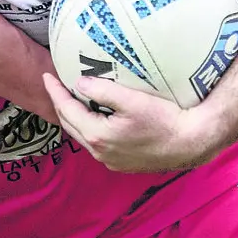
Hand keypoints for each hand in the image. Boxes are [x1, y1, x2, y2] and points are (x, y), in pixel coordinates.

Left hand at [43, 74, 219, 172]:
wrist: (191, 143)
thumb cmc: (165, 120)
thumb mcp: (133, 100)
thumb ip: (103, 91)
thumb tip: (79, 83)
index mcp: (98, 135)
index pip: (66, 110)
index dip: (55, 91)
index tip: (46, 75)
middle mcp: (99, 152)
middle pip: (70, 125)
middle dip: (61, 104)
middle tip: (56, 85)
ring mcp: (110, 160)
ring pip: (83, 136)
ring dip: (74, 117)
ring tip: (72, 98)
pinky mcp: (121, 163)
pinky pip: (97, 144)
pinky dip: (89, 127)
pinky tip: (95, 116)